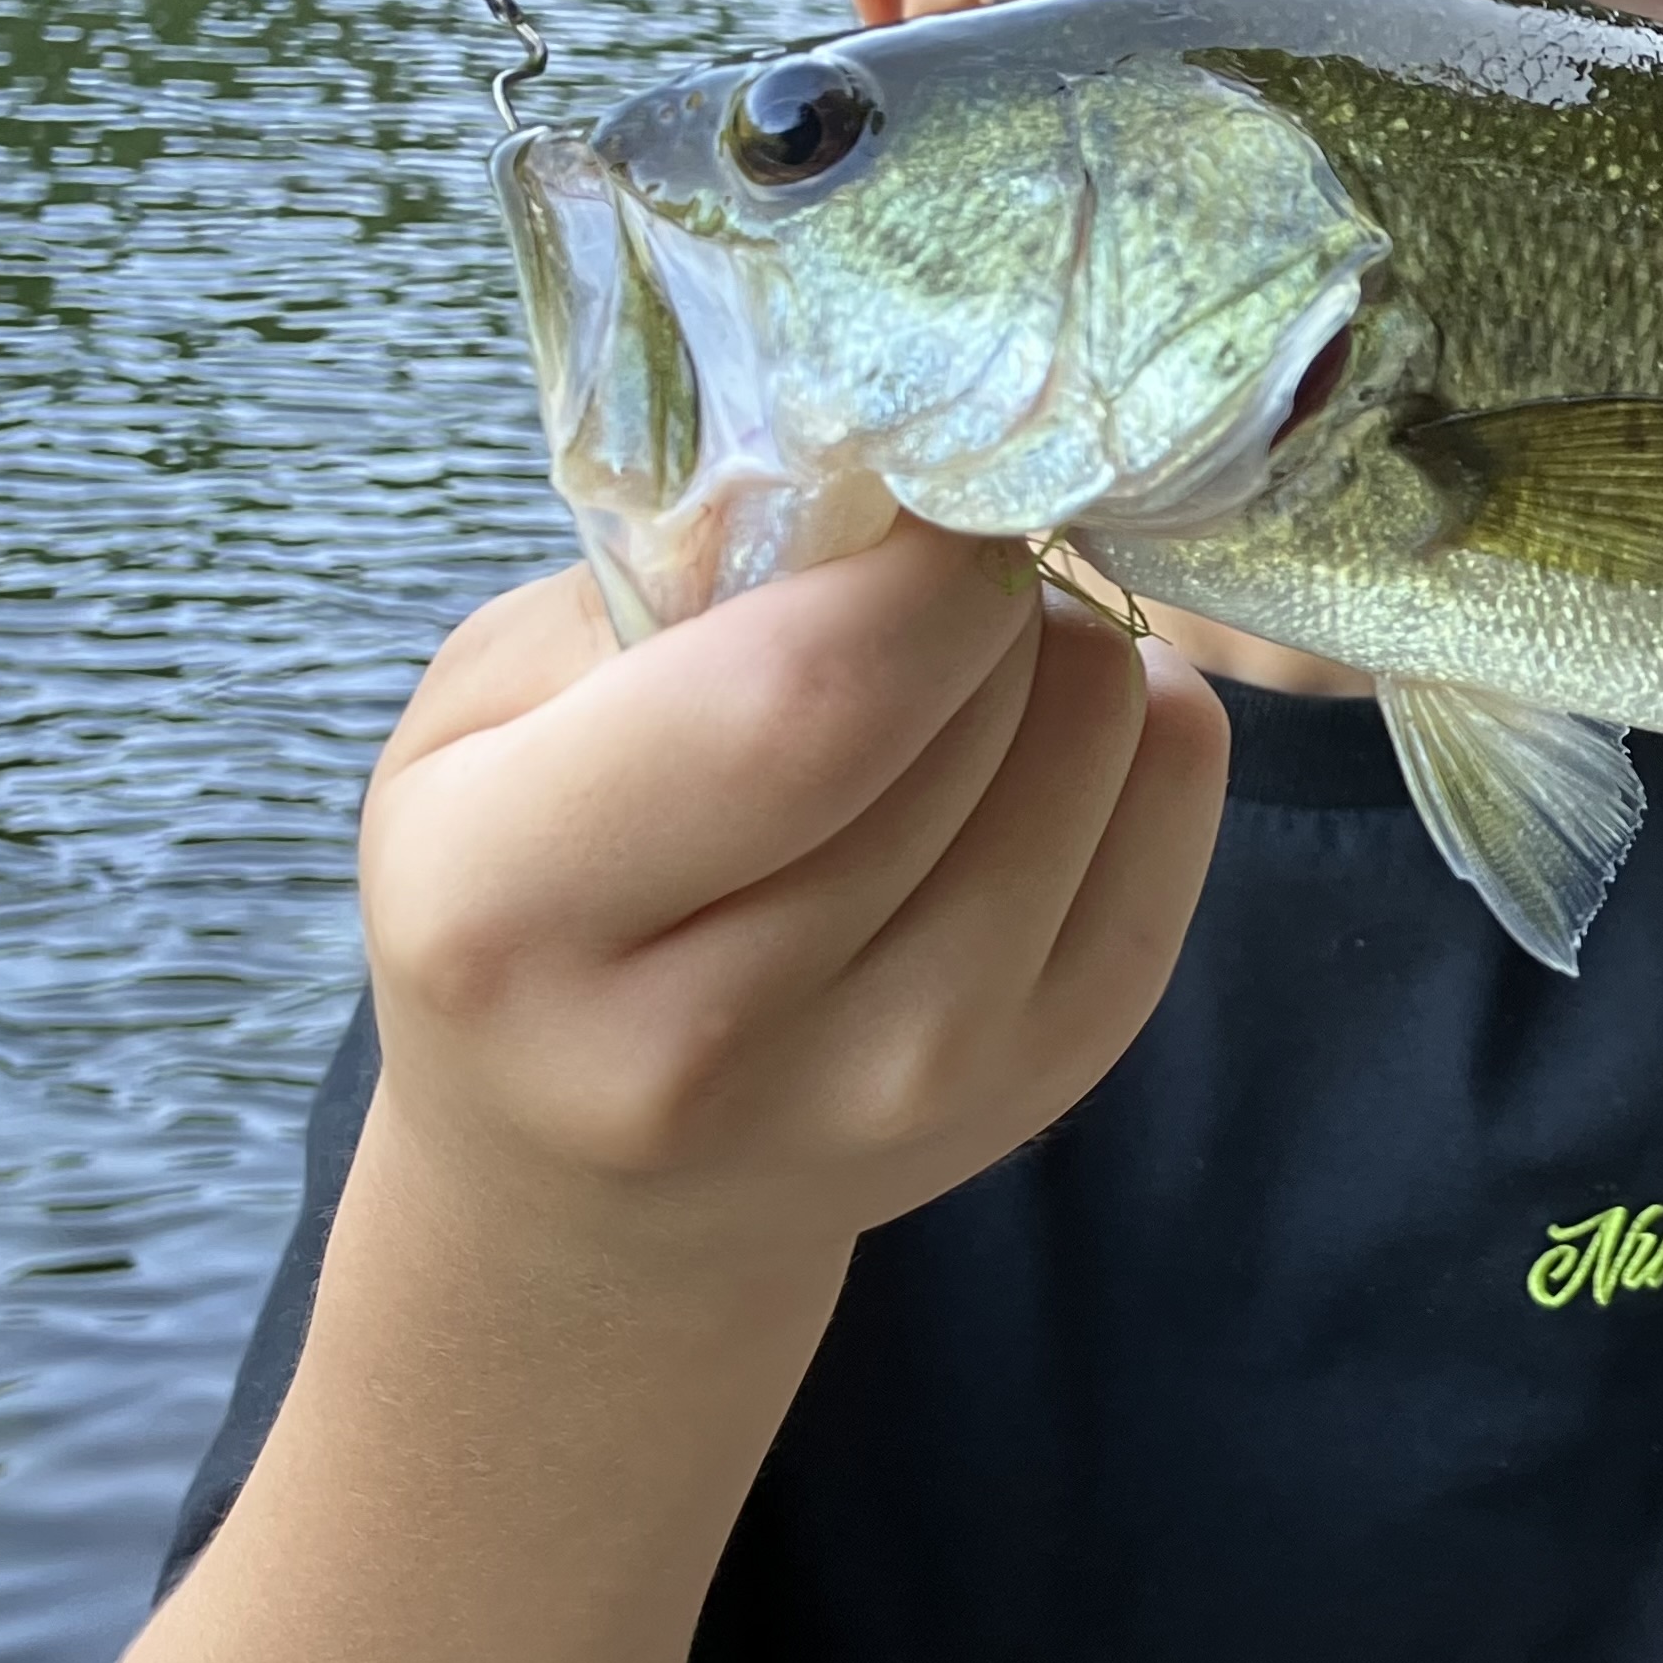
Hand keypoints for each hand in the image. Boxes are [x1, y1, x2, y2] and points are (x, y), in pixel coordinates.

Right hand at [355, 520, 1227, 1267]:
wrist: (595, 1189)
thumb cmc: (520, 897)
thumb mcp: (484, 719)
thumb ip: (659, 590)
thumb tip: (896, 474)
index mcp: (514, 921)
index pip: (808, 702)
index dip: (905, 559)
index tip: (906, 492)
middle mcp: (711, 1044)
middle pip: (970, 708)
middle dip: (971, 583)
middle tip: (914, 574)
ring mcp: (906, 1082)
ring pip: (1097, 735)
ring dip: (1052, 645)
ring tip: (955, 666)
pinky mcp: (1053, 1075)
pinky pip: (1178, 801)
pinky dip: (1135, 720)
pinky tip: (1032, 737)